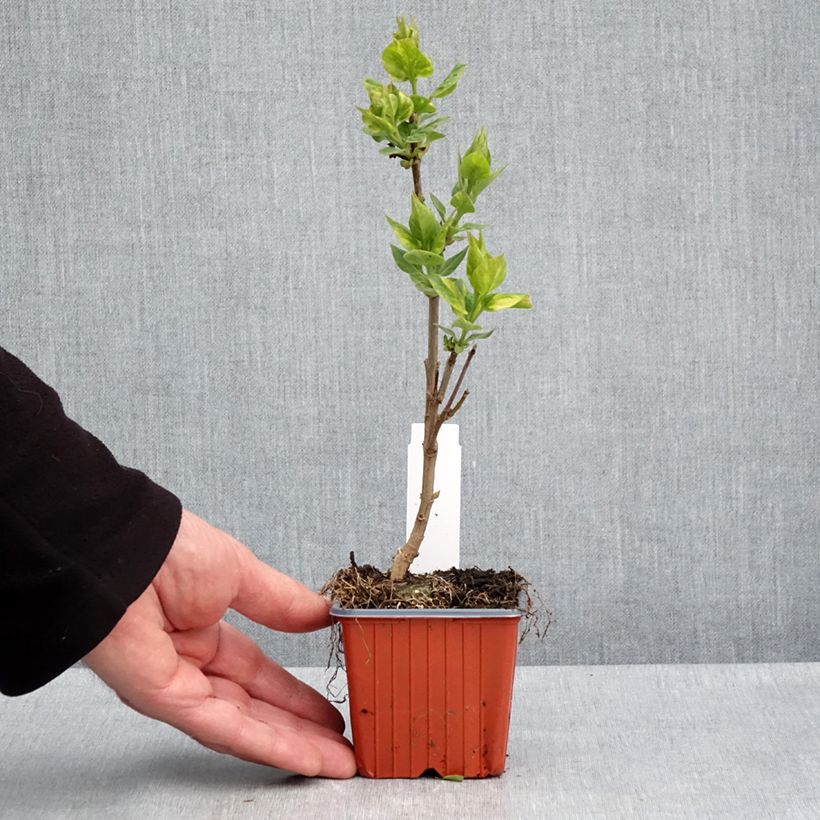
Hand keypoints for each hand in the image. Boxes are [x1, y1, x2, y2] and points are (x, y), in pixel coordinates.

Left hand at [85, 508, 355, 777]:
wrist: (123, 551)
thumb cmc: (168, 549)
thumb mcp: (241, 572)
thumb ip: (282, 602)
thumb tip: (323, 613)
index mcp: (204, 629)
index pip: (258, 673)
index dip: (296, 693)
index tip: (330, 707)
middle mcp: (190, 664)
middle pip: (256, 706)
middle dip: (301, 727)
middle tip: (342, 744)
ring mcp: (177, 686)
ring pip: (245, 725)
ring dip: (293, 744)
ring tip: (335, 760)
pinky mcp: (165, 701)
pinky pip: (224, 727)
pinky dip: (267, 743)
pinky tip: (302, 754)